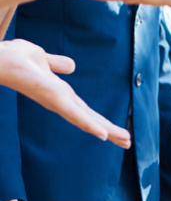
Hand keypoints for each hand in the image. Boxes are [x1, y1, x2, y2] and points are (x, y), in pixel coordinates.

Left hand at [0, 41, 129, 147]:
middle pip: (90, 119)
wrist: (0, 58)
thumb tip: (71, 67)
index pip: (85, 110)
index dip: (100, 121)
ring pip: (87, 120)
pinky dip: (90, 126)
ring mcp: (57, 102)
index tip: (114, 132)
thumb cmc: (13, 58)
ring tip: (126, 141)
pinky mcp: (54, 99)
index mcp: (59, 94)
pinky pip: (75, 114)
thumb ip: (57, 63)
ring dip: (107, 131)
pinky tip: (103, 135)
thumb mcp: (42, 58)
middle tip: (128, 143)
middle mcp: (59, 102)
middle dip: (110, 131)